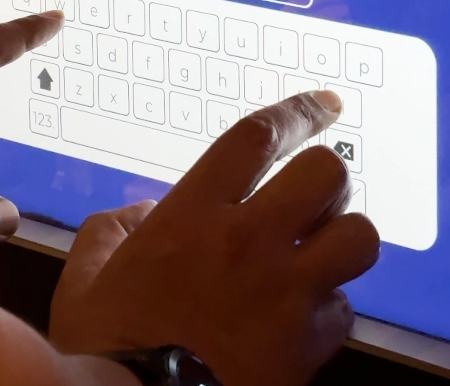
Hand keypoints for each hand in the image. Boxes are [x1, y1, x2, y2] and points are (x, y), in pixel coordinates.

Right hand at [50, 91, 378, 385]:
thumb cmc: (109, 344)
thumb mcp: (90, 274)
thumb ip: (117, 228)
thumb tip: (149, 213)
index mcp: (194, 215)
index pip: (258, 138)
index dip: (298, 112)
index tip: (327, 104)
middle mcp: (249, 243)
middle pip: (327, 175)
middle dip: (325, 179)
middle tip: (305, 201)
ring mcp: (286, 294)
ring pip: (359, 237)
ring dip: (341, 240)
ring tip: (315, 254)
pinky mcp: (308, 345)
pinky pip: (345, 310)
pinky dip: (327, 310)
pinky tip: (298, 321)